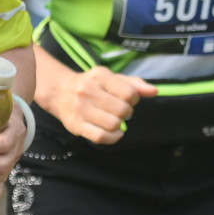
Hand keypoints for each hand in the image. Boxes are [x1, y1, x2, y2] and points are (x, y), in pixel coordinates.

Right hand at [36, 64, 153, 145]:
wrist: (60, 91)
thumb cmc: (92, 85)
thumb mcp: (111, 78)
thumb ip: (134, 84)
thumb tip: (154, 91)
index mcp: (99, 77)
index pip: (129, 93)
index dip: (134, 99)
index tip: (128, 100)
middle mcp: (87, 91)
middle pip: (122, 110)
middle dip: (127, 112)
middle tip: (121, 111)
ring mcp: (80, 109)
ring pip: (113, 125)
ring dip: (119, 125)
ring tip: (115, 120)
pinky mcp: (75, 125)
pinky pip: (101, 137)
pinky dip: (113, 138)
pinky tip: (113, 133)